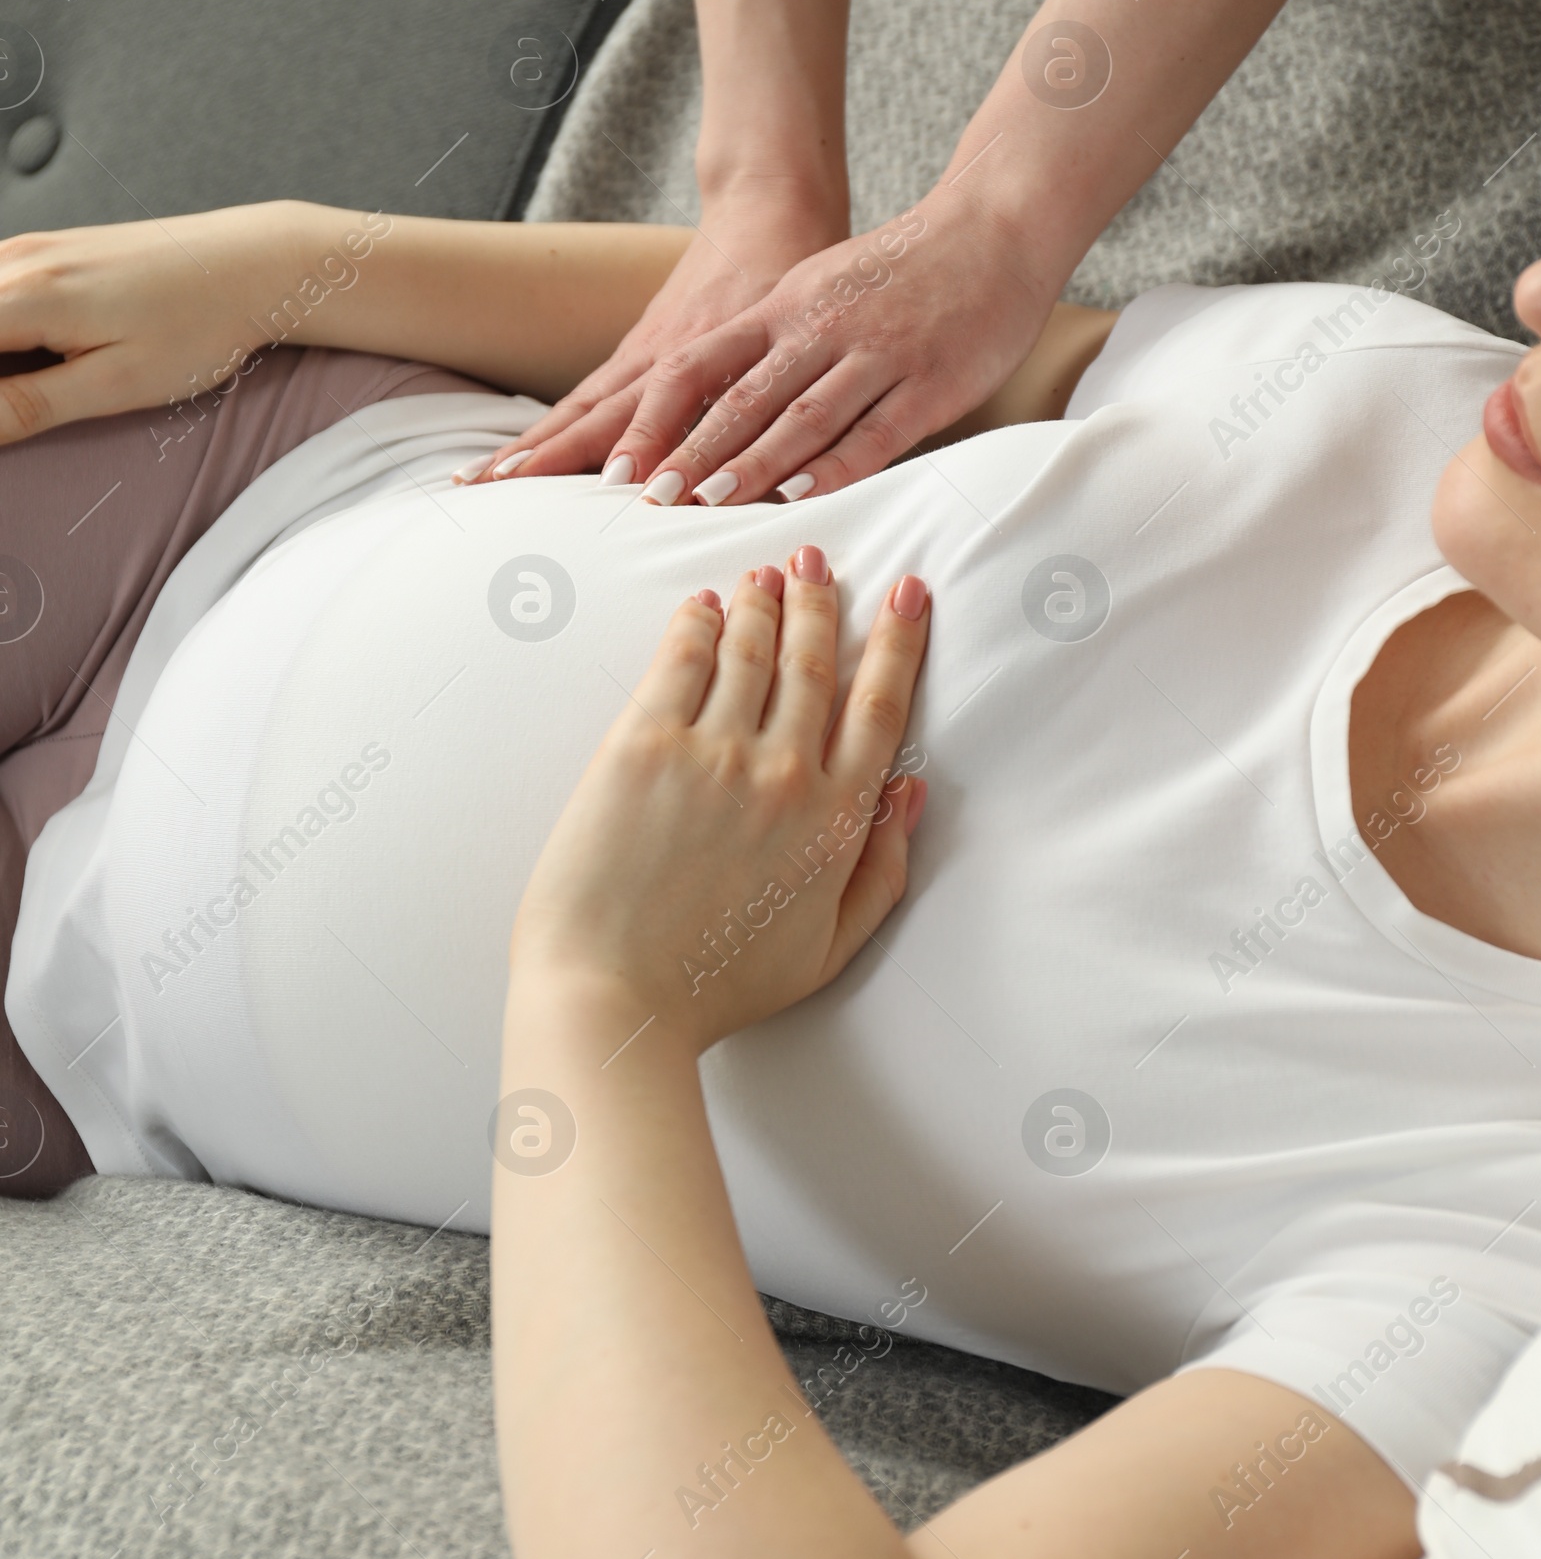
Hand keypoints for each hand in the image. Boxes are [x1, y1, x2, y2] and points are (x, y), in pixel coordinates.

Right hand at [0, 201, 355, 444]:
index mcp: (25, 296)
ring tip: (30, 385)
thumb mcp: (113, 385)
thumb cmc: (194, 328)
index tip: (8, 414)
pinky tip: (22, 355)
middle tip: (19, 405)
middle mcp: (16, 260)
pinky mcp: (44, 249)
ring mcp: (27, 248)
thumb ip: (27, 405)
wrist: (249, 266)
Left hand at [489, 180, 1056, 507]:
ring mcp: (876, 354)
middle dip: (691, 453)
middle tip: (649, 500)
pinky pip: (874, 432)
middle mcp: (819, 328)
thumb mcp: (821, 289)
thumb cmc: (905, 269)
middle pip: (740, 399)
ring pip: (800, 418)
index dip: (658, 416)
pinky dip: (834, 467)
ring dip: (751, 464)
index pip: (700, 365)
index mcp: (784, 306)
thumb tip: (721, 407)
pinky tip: (802, 496)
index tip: (622, 463)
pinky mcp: (929, 382)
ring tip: (709, 504)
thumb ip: (776, 341)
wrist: (995, 225)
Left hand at [507, 545, 928, 1053]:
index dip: (898, 643)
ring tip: (767, 573)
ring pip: (751, 652)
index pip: (879, 708)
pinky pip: (681, 662)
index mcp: (834, 822)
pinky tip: (703, 606)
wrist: (612, 997)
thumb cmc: (714, 988)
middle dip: (823, 602)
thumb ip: (882, 872)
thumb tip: (910, 796)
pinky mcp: (642, 746)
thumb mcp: (829, 950)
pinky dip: (698, 624)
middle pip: (815, 663)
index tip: (907, 594)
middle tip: (821, 560)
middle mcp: (783, 773)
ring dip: (763, 602)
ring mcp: (712, 754)